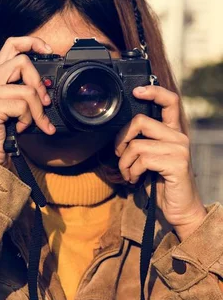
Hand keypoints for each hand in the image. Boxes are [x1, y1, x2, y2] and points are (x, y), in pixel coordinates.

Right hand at [0, 36, 55, 166]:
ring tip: (30, 124)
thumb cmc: (0, 137)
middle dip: (39, 85)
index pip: (11, 45)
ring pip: (27, 89)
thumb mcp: (13, 109)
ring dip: (36, 111)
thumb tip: (46, 87)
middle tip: (45, 104)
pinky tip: (19, 129)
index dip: (32, 42)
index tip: (49, 50)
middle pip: (23, 63)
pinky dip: (28, 120)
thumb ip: (23, 92)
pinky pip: (22, 106)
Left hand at [114, 84, 206, 241]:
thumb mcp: (150, 160)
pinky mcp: (176, 163)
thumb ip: (143, 143)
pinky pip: (142, 160)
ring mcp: (179, 149)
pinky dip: (132, 172)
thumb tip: (121, 136)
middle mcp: (178, 137)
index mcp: (173, 132)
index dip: (153, 91)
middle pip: (140, 121)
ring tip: (129, 175)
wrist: (179, 209)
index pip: (170, 101)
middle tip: (120, 156)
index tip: (136, 91)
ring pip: (136, 145)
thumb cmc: (161, 184)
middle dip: (121, 140)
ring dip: (124, 163)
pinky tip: (136, 180)